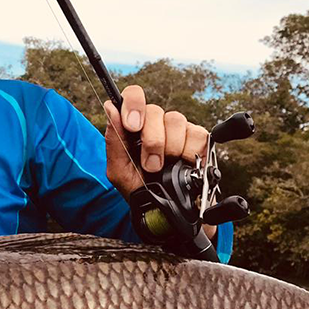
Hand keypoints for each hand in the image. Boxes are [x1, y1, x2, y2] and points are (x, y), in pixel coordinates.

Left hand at [104, 85, 215, 239]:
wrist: (167, 212)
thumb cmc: (140, 190)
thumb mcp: (119, 171)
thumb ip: (113, 139)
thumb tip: (110, 107)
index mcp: (133, 127)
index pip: (133, 96)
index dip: (133, 103)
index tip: (132, 124)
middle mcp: (155, 124)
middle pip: (155, 110)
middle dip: (151, 140)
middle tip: (150, 164)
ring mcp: (177, 130)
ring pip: (176, 120)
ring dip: (169, 148)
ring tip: (165, 167)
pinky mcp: (198, 139)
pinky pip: (197, 133)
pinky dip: (189, 151)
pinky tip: (185, 164)